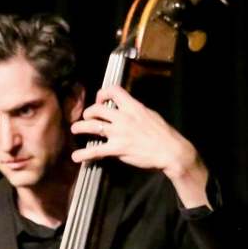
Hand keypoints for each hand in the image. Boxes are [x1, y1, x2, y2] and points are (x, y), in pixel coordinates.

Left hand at [70, 85, 210, 207]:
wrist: (172, 151)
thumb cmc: (164, 134)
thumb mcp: (150, 115)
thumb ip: (135, 111)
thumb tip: (125, 108)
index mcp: (133, 107)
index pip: (114, 90)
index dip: (102, 93)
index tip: (100, 100)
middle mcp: (123, 117)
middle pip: (96, 109)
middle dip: (87, 113)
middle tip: (86, 118)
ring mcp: (119, 133)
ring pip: (91, 126)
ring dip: (79, 128)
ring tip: (75, 130)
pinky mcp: (117, 148)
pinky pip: (95, 150)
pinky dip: (83, 155)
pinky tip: (76, 157)